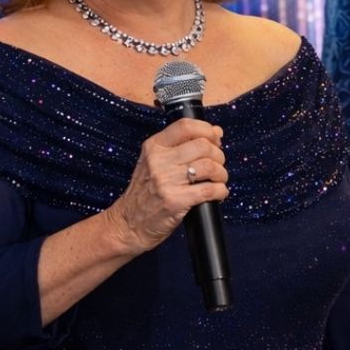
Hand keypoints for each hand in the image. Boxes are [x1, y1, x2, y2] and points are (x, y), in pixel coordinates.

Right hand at [104, 117, 227, 254]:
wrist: (128, 224)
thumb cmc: (145, 193)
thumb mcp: (154, 162)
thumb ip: (181, 146)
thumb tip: (216, 132)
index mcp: (154, 147)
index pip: (186, 126)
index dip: (207, 130)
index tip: (215, 140)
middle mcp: (159, 161)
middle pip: (203, 146)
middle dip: (218, 155)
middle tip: (218, 165)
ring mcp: (166, 181)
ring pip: (209, 166)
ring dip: (221, 174)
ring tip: (218, 180)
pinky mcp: (175, 201)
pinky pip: (209, 190)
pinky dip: (220, 191)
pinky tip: (218, 194)